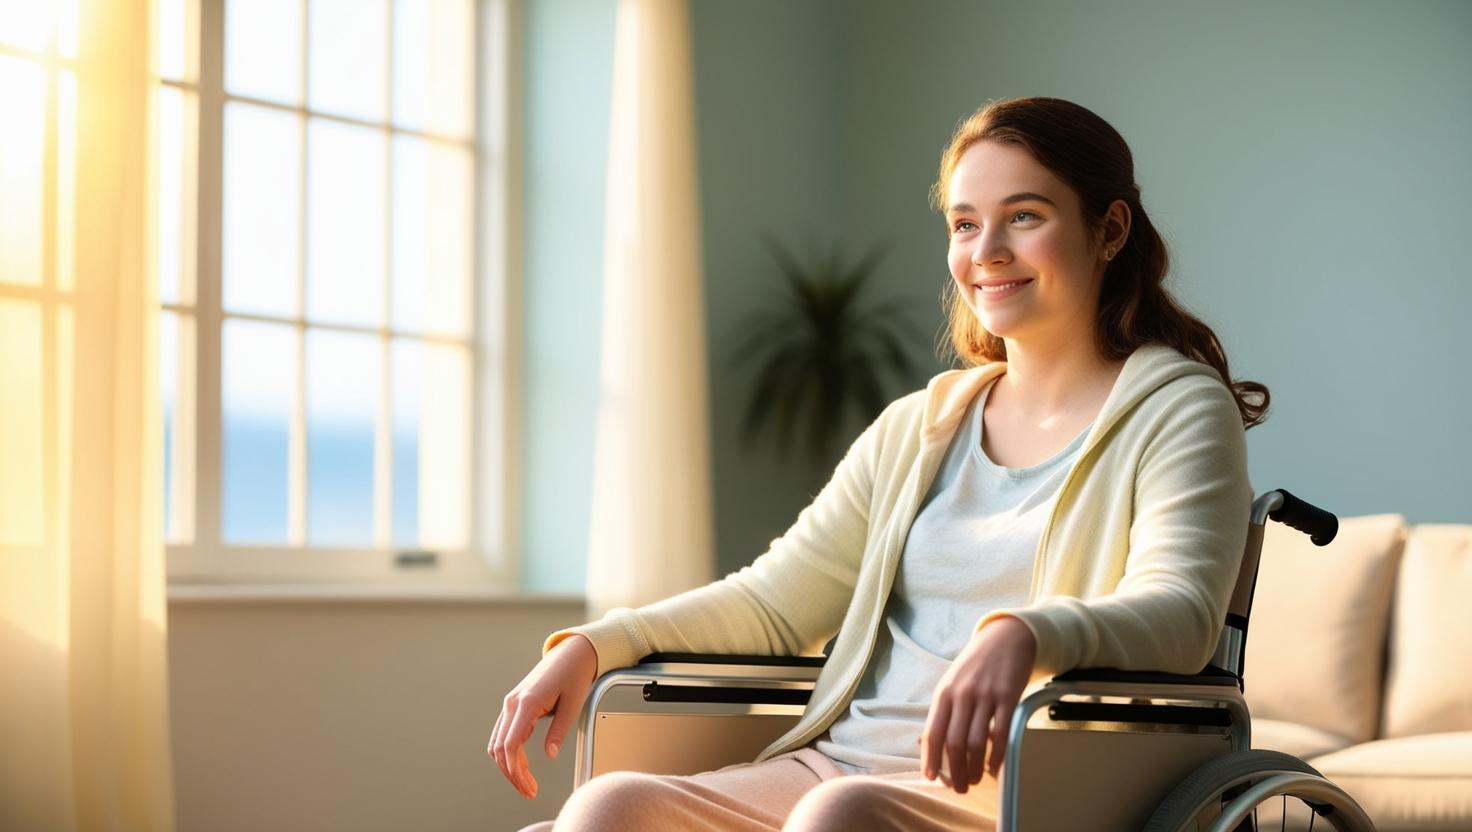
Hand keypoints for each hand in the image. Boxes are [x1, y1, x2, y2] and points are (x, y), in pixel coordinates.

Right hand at [488, 634, 598, 799]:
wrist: (572, 653)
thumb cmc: (574, 675)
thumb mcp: (573, 705)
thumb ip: (559, 731)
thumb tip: (550, 754)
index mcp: (526, 703)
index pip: (510, 745)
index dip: (516, 771)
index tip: (529, 787)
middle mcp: (513, 703)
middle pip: (500, 748)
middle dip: (512, 774)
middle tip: (530, 791)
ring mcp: (511, 703)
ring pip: (497, 743)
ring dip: (508, 765)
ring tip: (526, 783)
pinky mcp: (514, 705)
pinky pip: (503, 733)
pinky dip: (508, 752)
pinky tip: (522, 765)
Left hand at [919, 616, 1035, 793]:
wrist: (1006, 637)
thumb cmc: (977, 665)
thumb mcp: (952, 682)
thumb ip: (943, 711)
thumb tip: (927, 744)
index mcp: (944, 693)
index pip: (932, 732)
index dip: (930, 759)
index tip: (931, 778)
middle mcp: (962, 694)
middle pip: (954, 743)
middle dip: (954, 771)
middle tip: (958, 788)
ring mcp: (986, 696)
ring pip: (976, 742)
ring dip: (974, 768)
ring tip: (974, 780)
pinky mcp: (1008, 697)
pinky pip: (1001, 734)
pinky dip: (996, 757)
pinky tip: (993, 769)